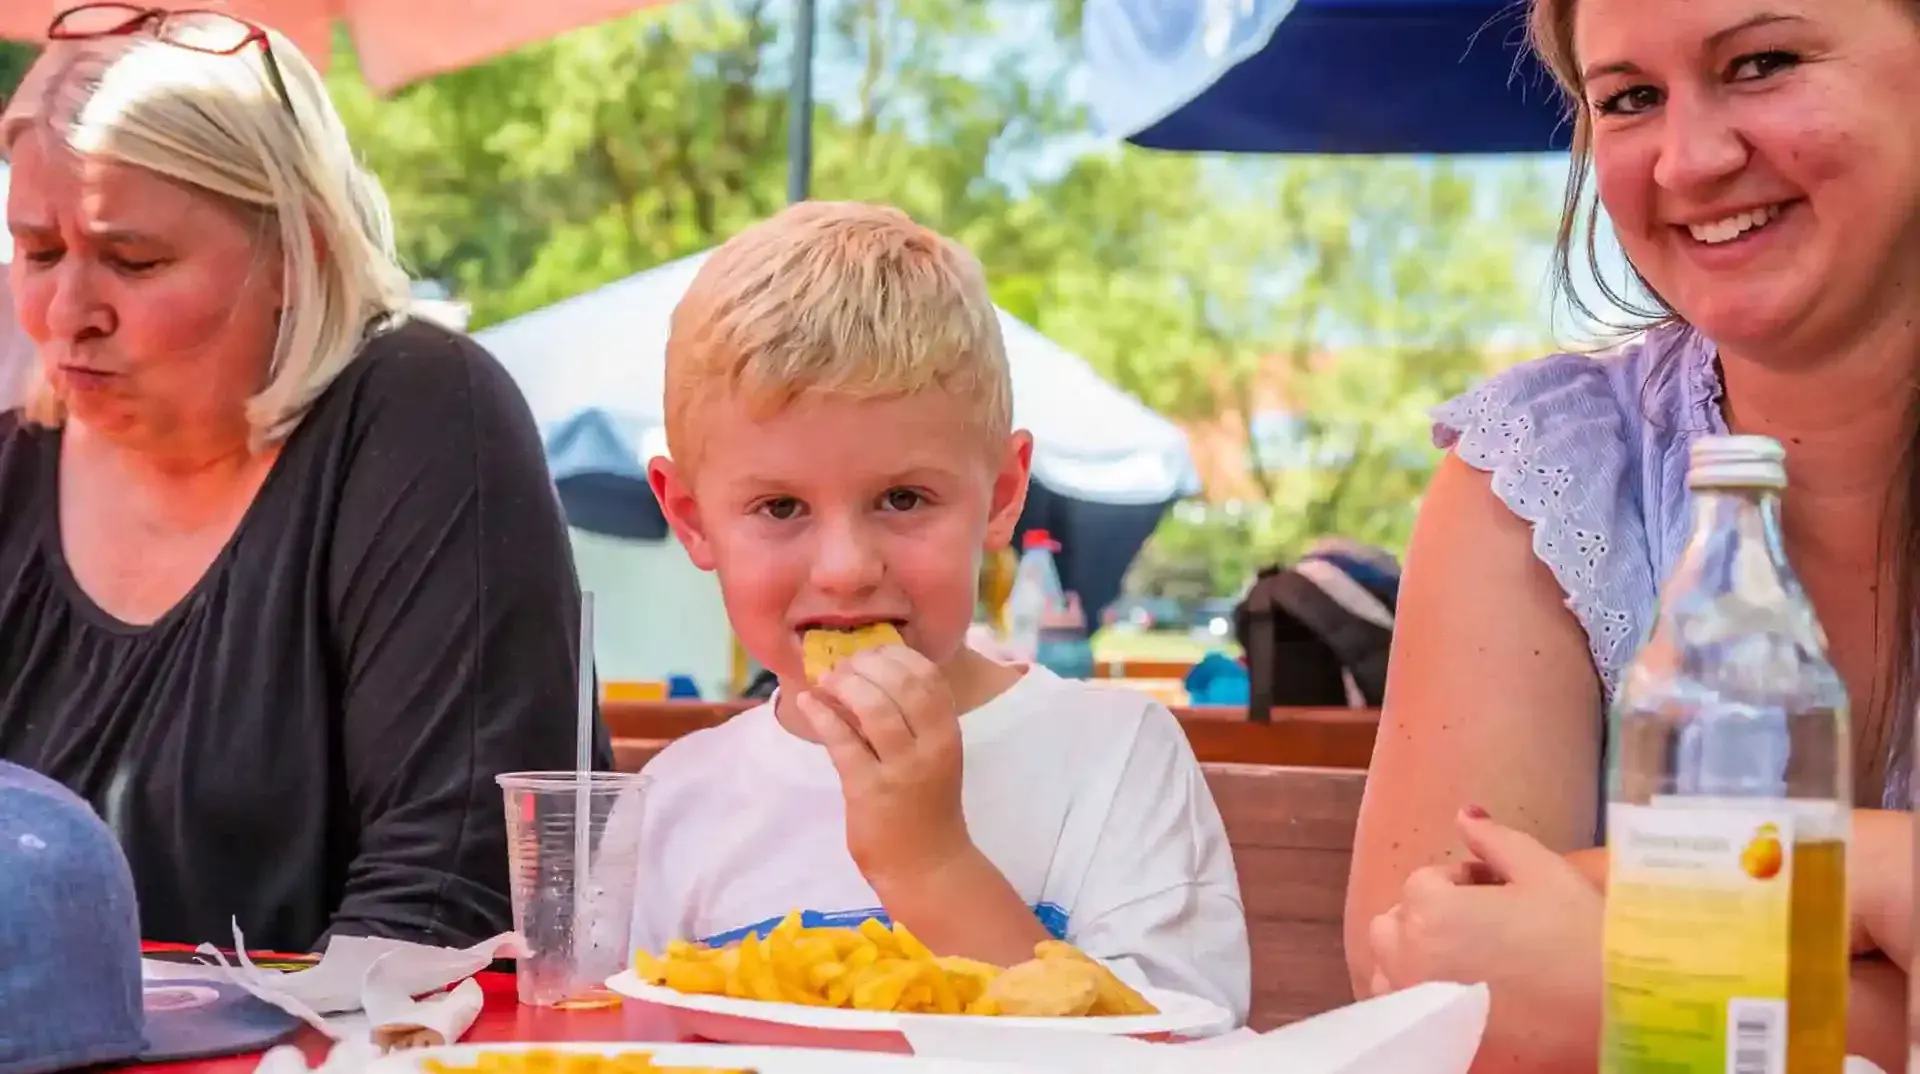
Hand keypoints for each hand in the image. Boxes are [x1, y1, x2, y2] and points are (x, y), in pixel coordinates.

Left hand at [795, 644, 971, 887]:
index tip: (872, 653)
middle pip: (903, 684)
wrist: (928, 867)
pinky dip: (822, 715)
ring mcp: (901, 769)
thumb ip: (912, 720)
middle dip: (868, 664)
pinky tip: (808, 703)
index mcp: (948, 733)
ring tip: (826, 682)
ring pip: (876, 708)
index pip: (928, 675)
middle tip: (843, 666)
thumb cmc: (927, 807)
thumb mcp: (934, 756)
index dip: (896, 655)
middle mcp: (931, 747)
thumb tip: (867, 674)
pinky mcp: (869, 790)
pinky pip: (843, 742)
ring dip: (846, 685)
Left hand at [1369, 809, 1602, 1072]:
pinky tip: (1461, 991)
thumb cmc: (1580, 937)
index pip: (1426, 881)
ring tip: (1470, 959)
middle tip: (1484, 923)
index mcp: (1430, 909)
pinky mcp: (1434, 1033)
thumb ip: (1494, 839)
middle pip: (1396, 922)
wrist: (1616, 1011)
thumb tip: (1464, 814)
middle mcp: (1409, 956)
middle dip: (1431, 915)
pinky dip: (1416, 993)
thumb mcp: (1543, 871)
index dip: (1466, 881)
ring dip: (1415, 954)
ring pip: (1389, 965)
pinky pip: (1401, 1006)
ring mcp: (1417, 1000)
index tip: (1502, 891)